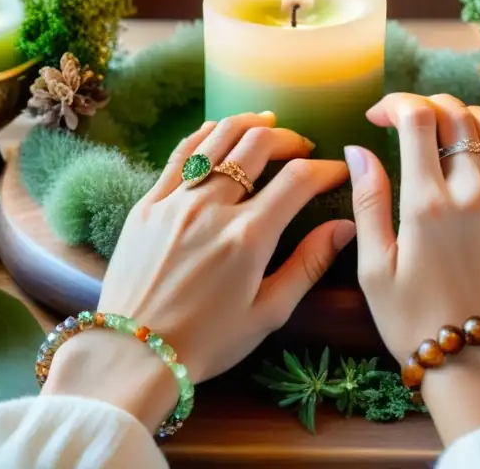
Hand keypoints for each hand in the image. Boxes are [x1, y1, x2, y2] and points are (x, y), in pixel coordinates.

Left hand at [44, 112, 354, 430]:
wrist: (133, 354)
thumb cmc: (207, 342)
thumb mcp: (268, 313)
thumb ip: (309, 265)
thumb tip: (345, 227)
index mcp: (248, 236)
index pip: (298, 180)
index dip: (326, 168)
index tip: (338, 172)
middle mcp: (212, 207)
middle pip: (258, 146)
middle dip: (290, 139)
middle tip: (304, 148)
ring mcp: (176, 200)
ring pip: (218, 139)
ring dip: (249, 125)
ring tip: (268, 124)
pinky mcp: (148, 203)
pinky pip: (180, 154)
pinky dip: (205, 135)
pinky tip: (219, 130)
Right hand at [344, 94, 479, 443]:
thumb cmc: (418, 324)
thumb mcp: (376, 270)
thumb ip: (368, 202)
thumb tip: (356, 150)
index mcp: (426, 205)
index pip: (417, 119)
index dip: (395, 102)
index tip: (377, 115)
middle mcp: (471, 193)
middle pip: (455, 115)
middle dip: (426, 103)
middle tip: (407, 117)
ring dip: (464, 111)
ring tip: (444, 121)